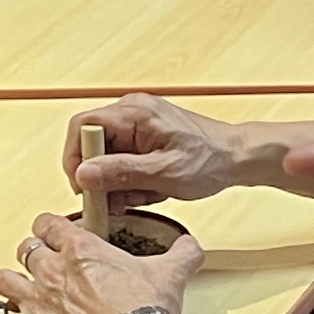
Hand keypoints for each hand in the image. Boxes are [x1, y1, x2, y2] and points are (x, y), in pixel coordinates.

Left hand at [0, 211, 196, 313]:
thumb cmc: (145, 312)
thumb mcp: (170, 273)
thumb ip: (181, 254)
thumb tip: (189, 247)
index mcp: (81, 249)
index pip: (48, 223)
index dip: (50, 226)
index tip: (55, 233)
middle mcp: (54, 270)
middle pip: (26, 248)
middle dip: (33, 252)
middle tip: (43, 260)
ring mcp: (40, 301)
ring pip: (7, 279)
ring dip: (15, 281)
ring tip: (23, 287)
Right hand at [69, 92, 242, 206]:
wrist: (237, 157)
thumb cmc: (210, 160)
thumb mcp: (164, 173)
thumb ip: (120, 172)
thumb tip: (82, 174)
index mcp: (134, 112)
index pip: (82, 127)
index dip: (75, 158)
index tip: (85, 187)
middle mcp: (131, 112)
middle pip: (91, 144)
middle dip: (99, 176)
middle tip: (114, 200)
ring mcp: (137, 124)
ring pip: (106, 156)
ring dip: (116, 182)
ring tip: (142, 195)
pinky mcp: (143, 138)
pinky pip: (121, 159)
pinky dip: (128, 179)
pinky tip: (148, 189)